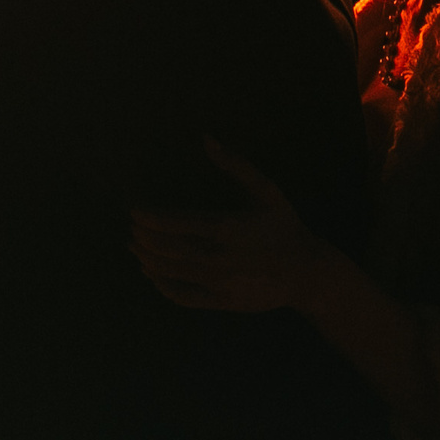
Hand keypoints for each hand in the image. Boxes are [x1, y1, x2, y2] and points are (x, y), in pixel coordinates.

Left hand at [129, 139, 336, 312]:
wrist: (308, 273)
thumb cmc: (283, 226)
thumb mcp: (265, 190)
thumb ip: (235, 164)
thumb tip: (206, 138)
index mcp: (230, 227)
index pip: (180, 223)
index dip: (153, 219)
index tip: (135, 212)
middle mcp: (222, 257)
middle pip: (171, 250)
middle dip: (146, 239)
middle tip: (131, 230)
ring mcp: (222, 283)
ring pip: (173, 273)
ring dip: (149, 260)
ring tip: (135, 248)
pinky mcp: (223, 302)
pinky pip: (184, 297)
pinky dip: (163, 286)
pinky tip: (152, 273)